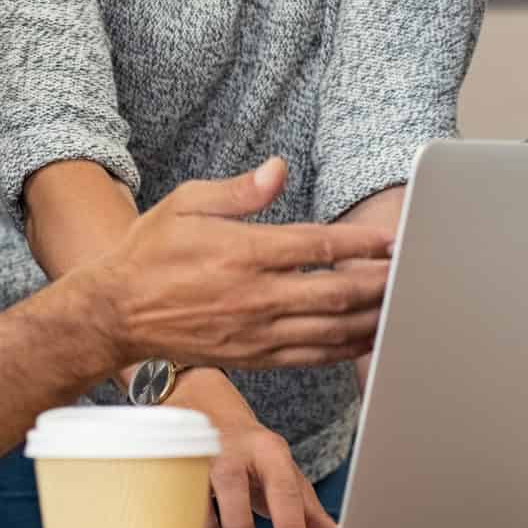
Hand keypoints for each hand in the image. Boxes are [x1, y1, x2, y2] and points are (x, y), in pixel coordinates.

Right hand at [79, 158, 391, 372]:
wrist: (117, 313)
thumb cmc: (151, 252)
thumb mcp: (186, 203)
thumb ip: (238, 190)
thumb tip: (278, 169)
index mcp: (242, 254)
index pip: (317, 248)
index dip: (360, 245)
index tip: (388, 241)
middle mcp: (254, 297)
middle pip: (335, 294)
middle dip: (378, 284)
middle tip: (410, 274)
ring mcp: (256, 332)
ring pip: (329, 331)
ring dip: (370, 319)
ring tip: (399, 307)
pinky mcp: (254, 358)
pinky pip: (310, 357)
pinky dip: (344, 349)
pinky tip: (366, 339)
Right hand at [173, 371, 336, 527]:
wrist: (208, 407)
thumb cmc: (251, 451)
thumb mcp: (285, 476)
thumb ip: (309, 513)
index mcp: (269, 452)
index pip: (284, 490)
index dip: (291, 526)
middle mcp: (232, 448)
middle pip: (233, 487)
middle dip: (239, 527)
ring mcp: (196, 454)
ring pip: (195, 494)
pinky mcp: (170, 461)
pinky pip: (171, 498)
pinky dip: (184, 523)